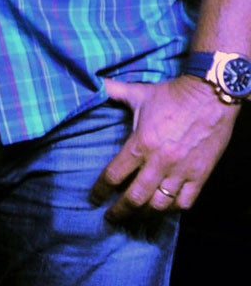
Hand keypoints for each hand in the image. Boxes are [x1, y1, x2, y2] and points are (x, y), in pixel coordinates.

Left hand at [92, 76, 239, 217]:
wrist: (210, 97)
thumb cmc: (171, 95)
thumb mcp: (138, 92)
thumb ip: (111, 90)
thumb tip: (91, 82)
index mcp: (141, 144)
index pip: (114, 174)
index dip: (101, 189)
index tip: (93, 198)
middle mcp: (159, 163)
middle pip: (135, 197)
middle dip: (120, 211)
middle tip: (111, 218)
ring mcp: (181, 172)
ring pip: (160, 205)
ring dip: (145, 214)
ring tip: (135, 218)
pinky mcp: (200, 175)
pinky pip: (185, 202)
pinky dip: (173, 209)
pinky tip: (164, 209)